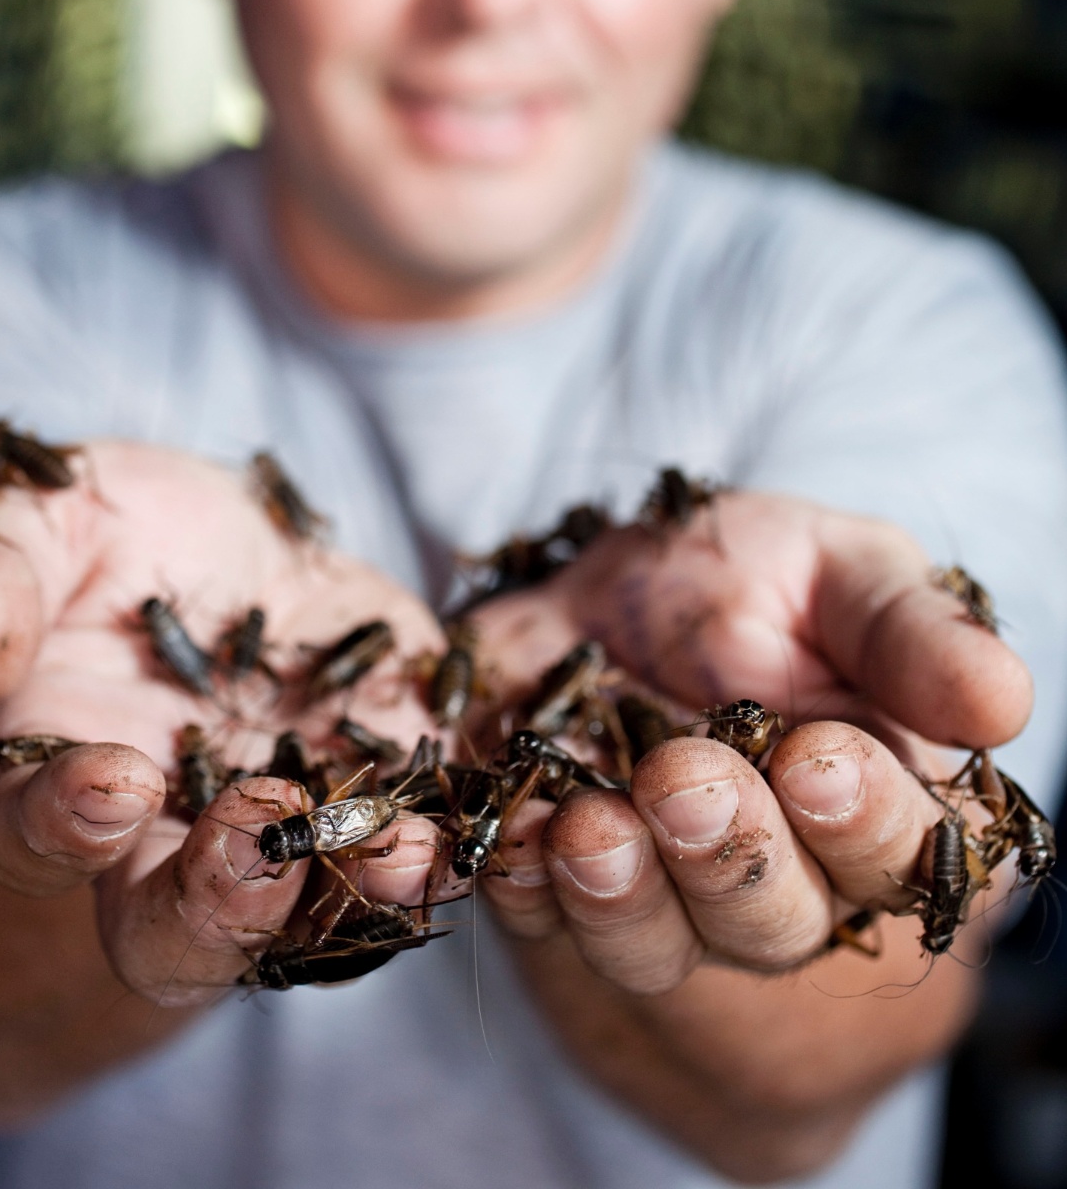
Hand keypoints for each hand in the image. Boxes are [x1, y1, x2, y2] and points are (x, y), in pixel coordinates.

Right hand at [0, 440, 444, 1005]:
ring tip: (409, 856)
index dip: (62, 819)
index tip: (109, 780)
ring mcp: (284, 823)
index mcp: (53, 776)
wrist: (221, 547)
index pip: (34, 831)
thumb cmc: (101, 540)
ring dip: (359, 890)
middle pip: (172, 924)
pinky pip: (420, 835)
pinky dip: (454, 838)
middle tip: (257, 846)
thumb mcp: (36, 523)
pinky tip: (485, 820)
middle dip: (216, 901)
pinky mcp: (384, 780)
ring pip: (309, 906)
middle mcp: (164, 836)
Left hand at [473, 489, 1031, 985]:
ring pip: (656, 943)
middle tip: (686, 780)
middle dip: (730, 854)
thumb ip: (911, 633)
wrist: (611, 586)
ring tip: (588, 827)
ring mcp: (661, 895)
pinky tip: (509, 836)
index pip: (897, 853)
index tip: (819, 758)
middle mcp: (776, 877)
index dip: (862, 817)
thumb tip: (1004, 699)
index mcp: (874, 810)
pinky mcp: (552, 884)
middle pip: (774, 918)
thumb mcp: (840, 572)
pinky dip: (517, 883)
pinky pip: (534, 914)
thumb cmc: (757, 580)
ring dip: (620, 895)